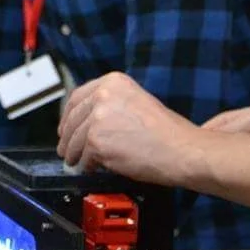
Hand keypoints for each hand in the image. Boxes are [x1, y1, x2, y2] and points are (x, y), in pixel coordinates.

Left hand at [57, 72, 198, 184]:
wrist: (184, 150)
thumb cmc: (169, 133)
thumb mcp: (137, 103)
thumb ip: (111, 106)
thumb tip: (89, 120)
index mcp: (113, 82)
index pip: (78, 96)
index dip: (69, 114)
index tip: (66, 125)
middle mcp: (103, 95)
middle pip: (73, 118)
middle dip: (67, 136)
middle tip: (65, 147)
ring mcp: (98, 117)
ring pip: (75, 139)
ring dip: (73, 153)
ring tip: (74, 161)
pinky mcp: (96, 141)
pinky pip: (84, 156)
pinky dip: (86, 165)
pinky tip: (91, 168)